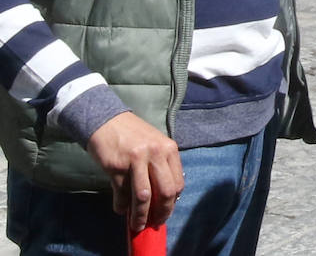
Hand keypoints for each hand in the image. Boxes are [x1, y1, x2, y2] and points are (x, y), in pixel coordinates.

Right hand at [87, 112, 183, 230]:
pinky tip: (121, 209)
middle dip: (161, 213)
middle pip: (165, 192)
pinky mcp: (117, 166)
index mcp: (169, 148)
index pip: (177, 182)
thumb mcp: (155, 144)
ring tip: (137, 224)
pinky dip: (121, 207)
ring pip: (144, 197)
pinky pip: (122, 194)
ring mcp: (136, 159)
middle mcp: (156, 153)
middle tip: (154, 223)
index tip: (165, 213)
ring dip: (140, 216)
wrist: (107, 120)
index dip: (172, 203)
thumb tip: (164, 197)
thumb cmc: (133, 135)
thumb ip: (162, 165)